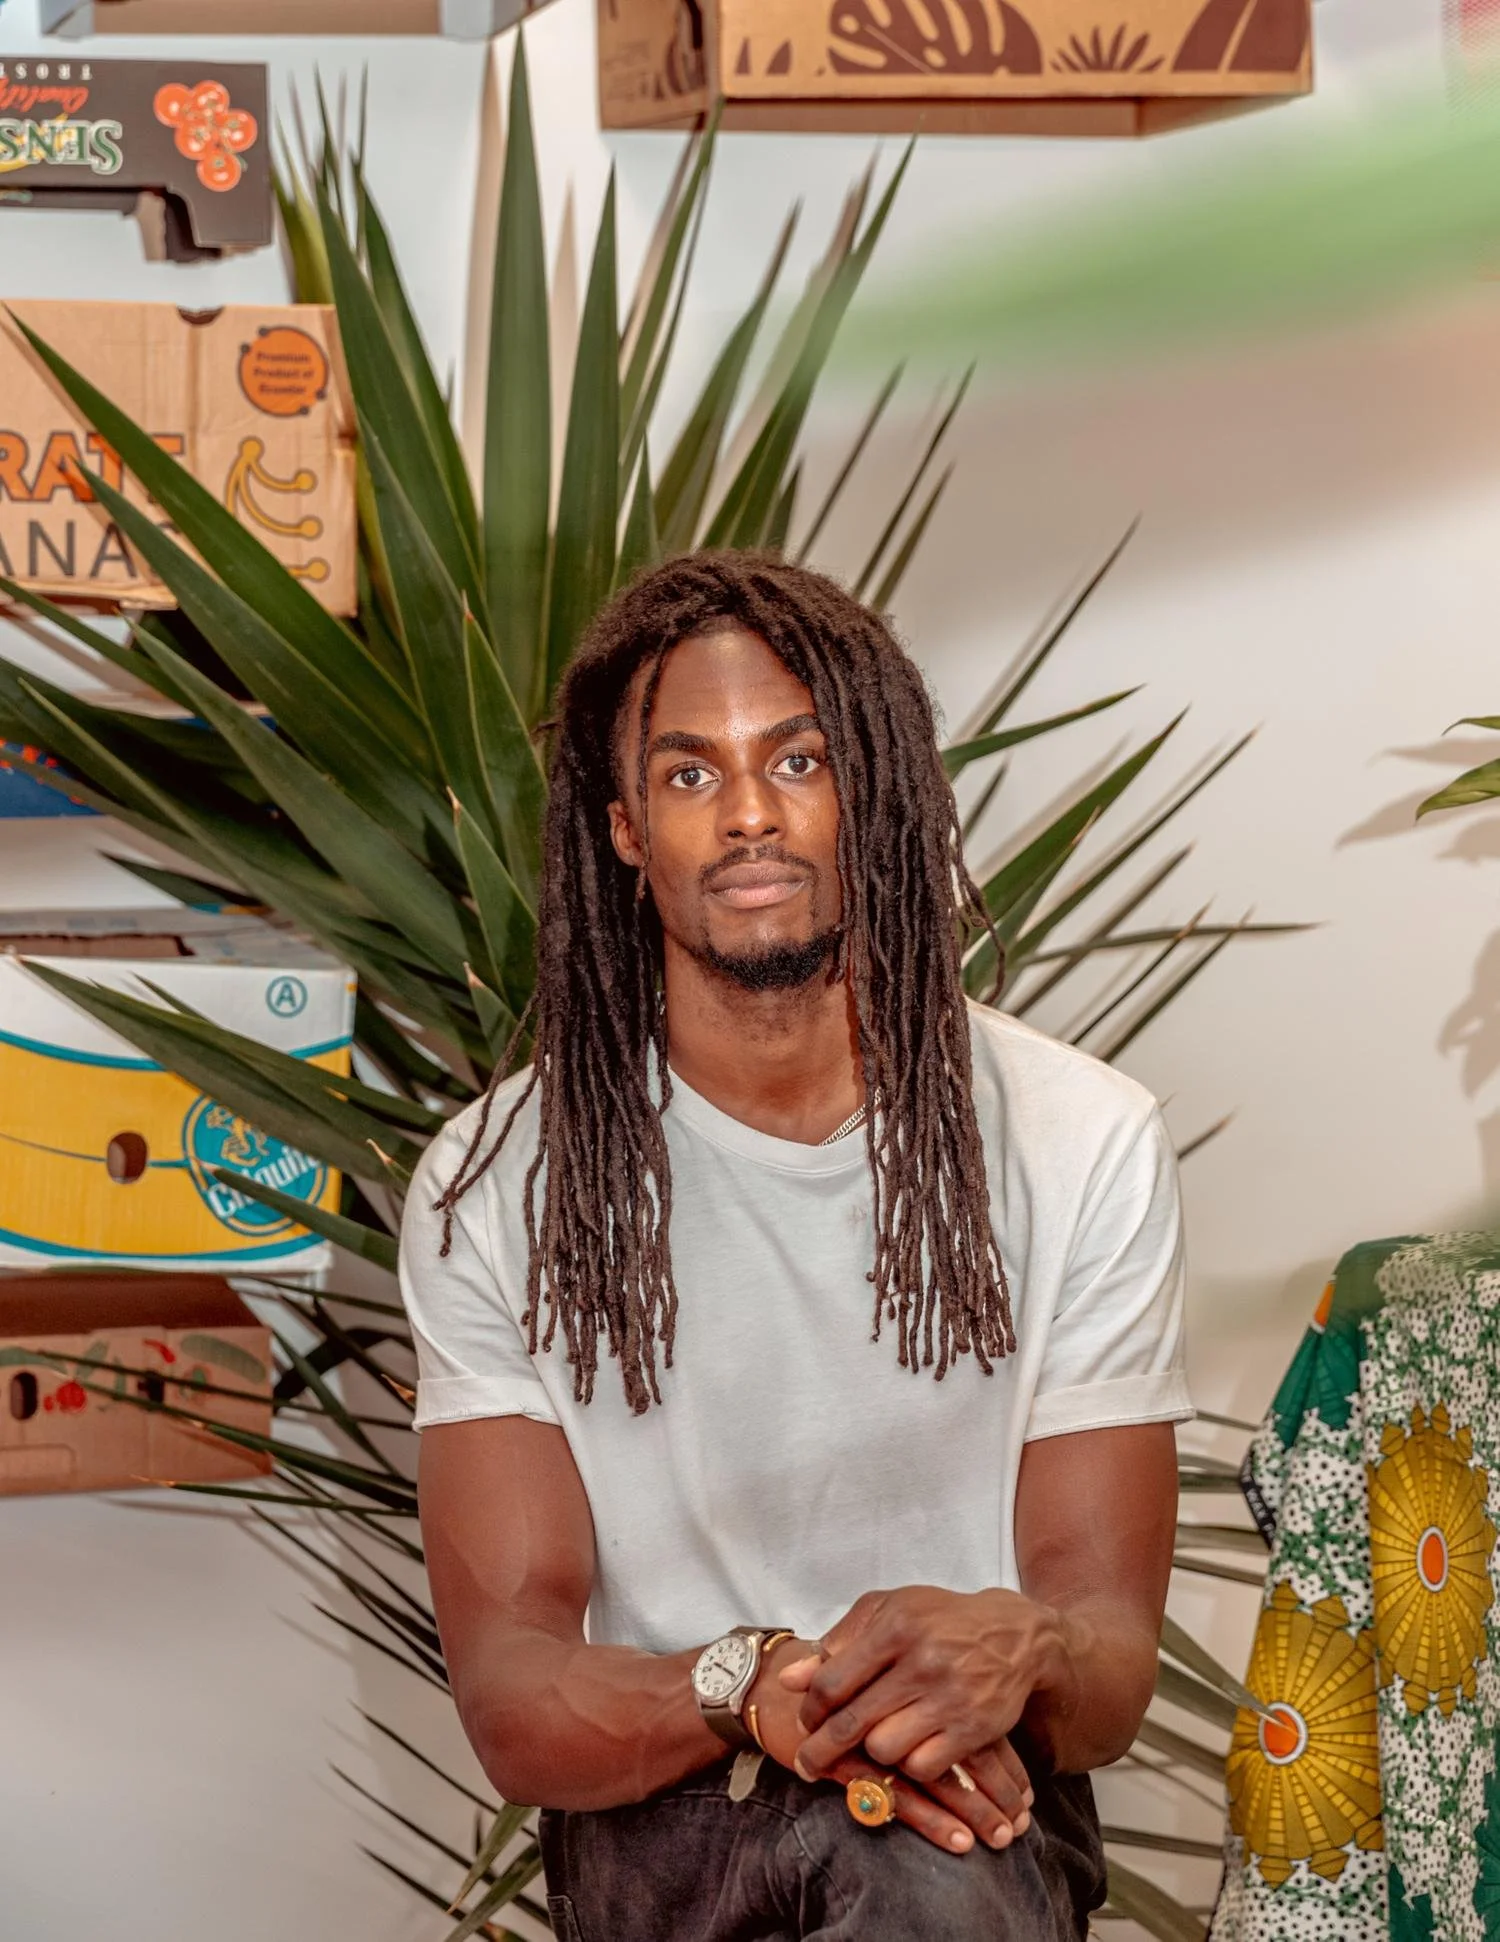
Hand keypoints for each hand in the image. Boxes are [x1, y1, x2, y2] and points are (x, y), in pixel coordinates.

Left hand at [747, 1640, 1030, 1854]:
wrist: (1013, 1634)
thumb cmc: (938, 1620)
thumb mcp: (888, 1611)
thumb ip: (838, 1642)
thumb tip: (789, 1680)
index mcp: (895, 1627)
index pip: (833, 1681)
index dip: (811, 1708)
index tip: (805, 1721)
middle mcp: (921, 1662)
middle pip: (853, 1722)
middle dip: (821, 1750)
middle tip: (807, 1764)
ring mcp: (949, 1698)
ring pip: (885, 1749)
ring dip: (874, 1751)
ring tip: (874, 1741)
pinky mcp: (974, 1729)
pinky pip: (922, 1765)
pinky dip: (910, 1763)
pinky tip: (910, 1749)